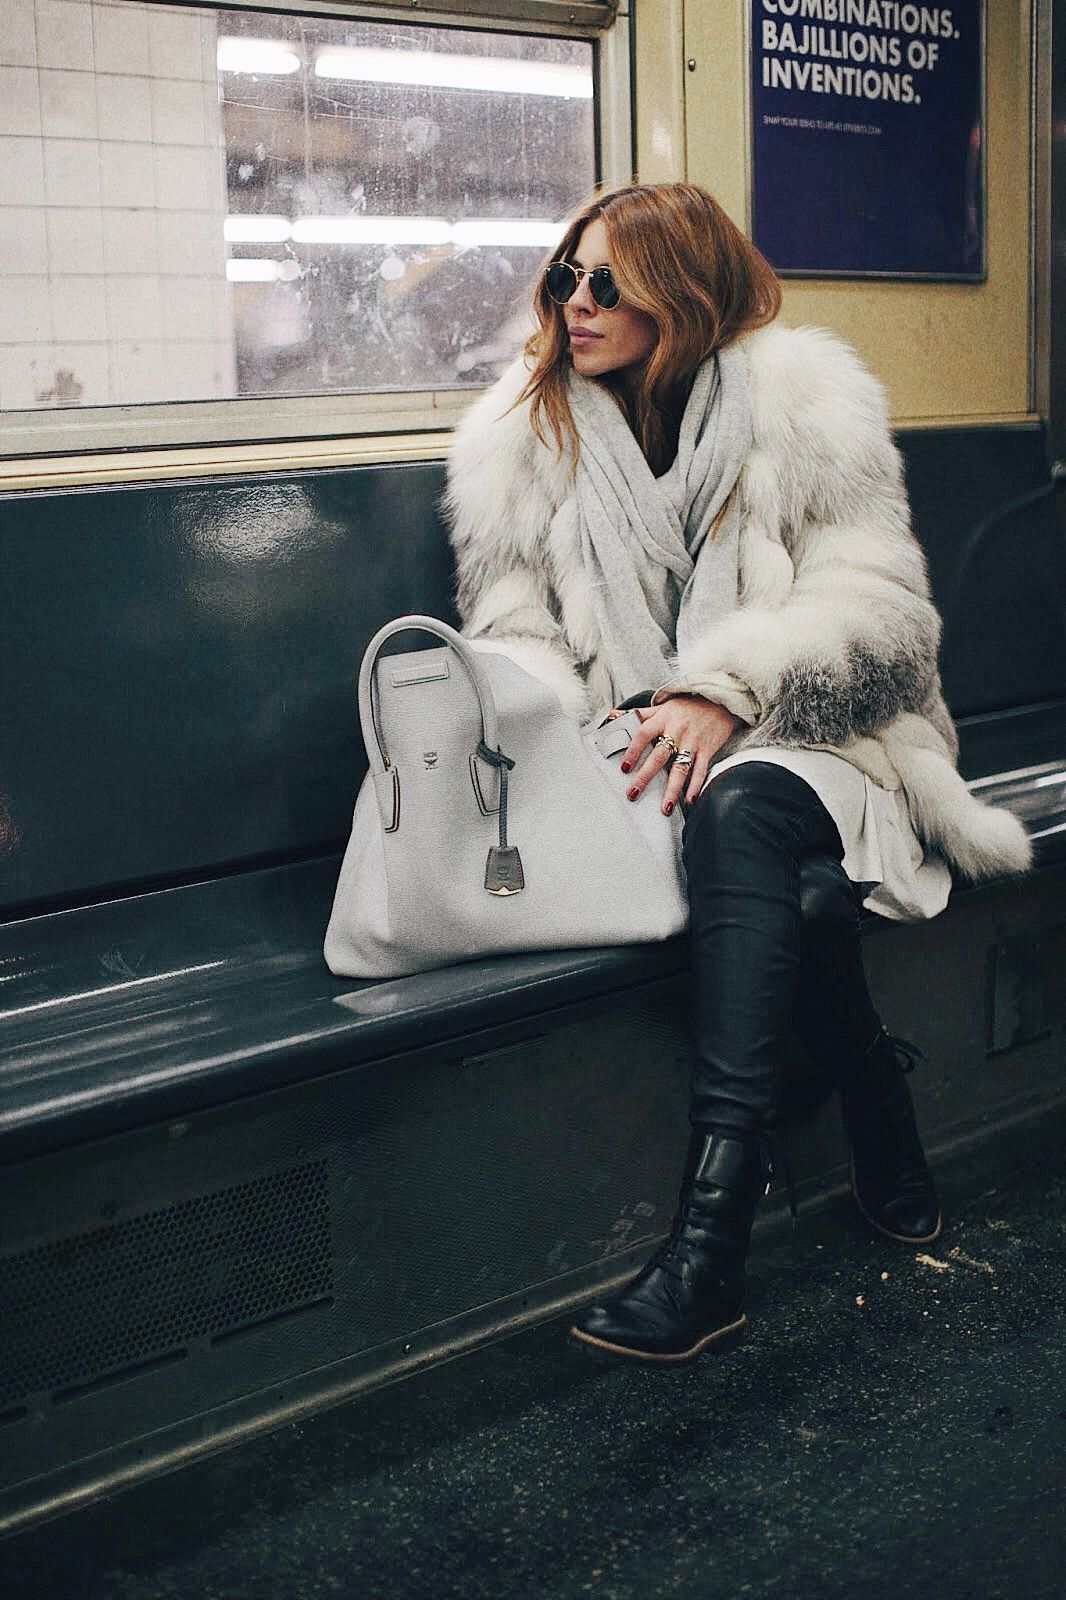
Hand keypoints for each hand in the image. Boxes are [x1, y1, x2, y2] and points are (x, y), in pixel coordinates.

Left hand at [618, 695, 739, 813]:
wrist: (720, 700)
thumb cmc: (689, 706)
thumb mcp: (663, 706)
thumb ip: (640, 714)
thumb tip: (612, 715)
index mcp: (663, 719)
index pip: (643, 734)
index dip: (633, 750)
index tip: (624, 768)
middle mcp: (677, 731)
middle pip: (659, 756)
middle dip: (645, 776)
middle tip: (633, 793)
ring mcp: (693, 742)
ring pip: (680, 768)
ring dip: (672, 789)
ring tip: (664, 807)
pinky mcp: (707, 750)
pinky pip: (700, 770)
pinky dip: (695, 786)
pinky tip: (689, 800)